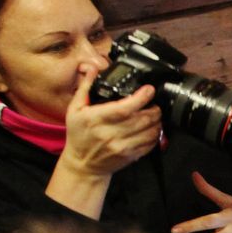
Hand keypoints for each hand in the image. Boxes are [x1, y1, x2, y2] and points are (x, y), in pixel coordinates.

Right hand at [59, 62, 159, 179]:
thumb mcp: (74, 109)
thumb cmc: (78, 135)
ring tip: (154, 114)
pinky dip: (156, 134)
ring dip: (157, 121)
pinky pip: (150, 144)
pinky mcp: (130, 156)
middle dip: (154, 108)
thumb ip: (85, 87)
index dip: (141, 98)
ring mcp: (121, 147)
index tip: (148, 90)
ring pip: (150, 131)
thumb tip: (92, 68)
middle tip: (154, 103)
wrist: (82, 164)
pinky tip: (152, 128)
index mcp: (95, 119)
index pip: (124, 108)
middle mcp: (110, 134)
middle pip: (142, 119)